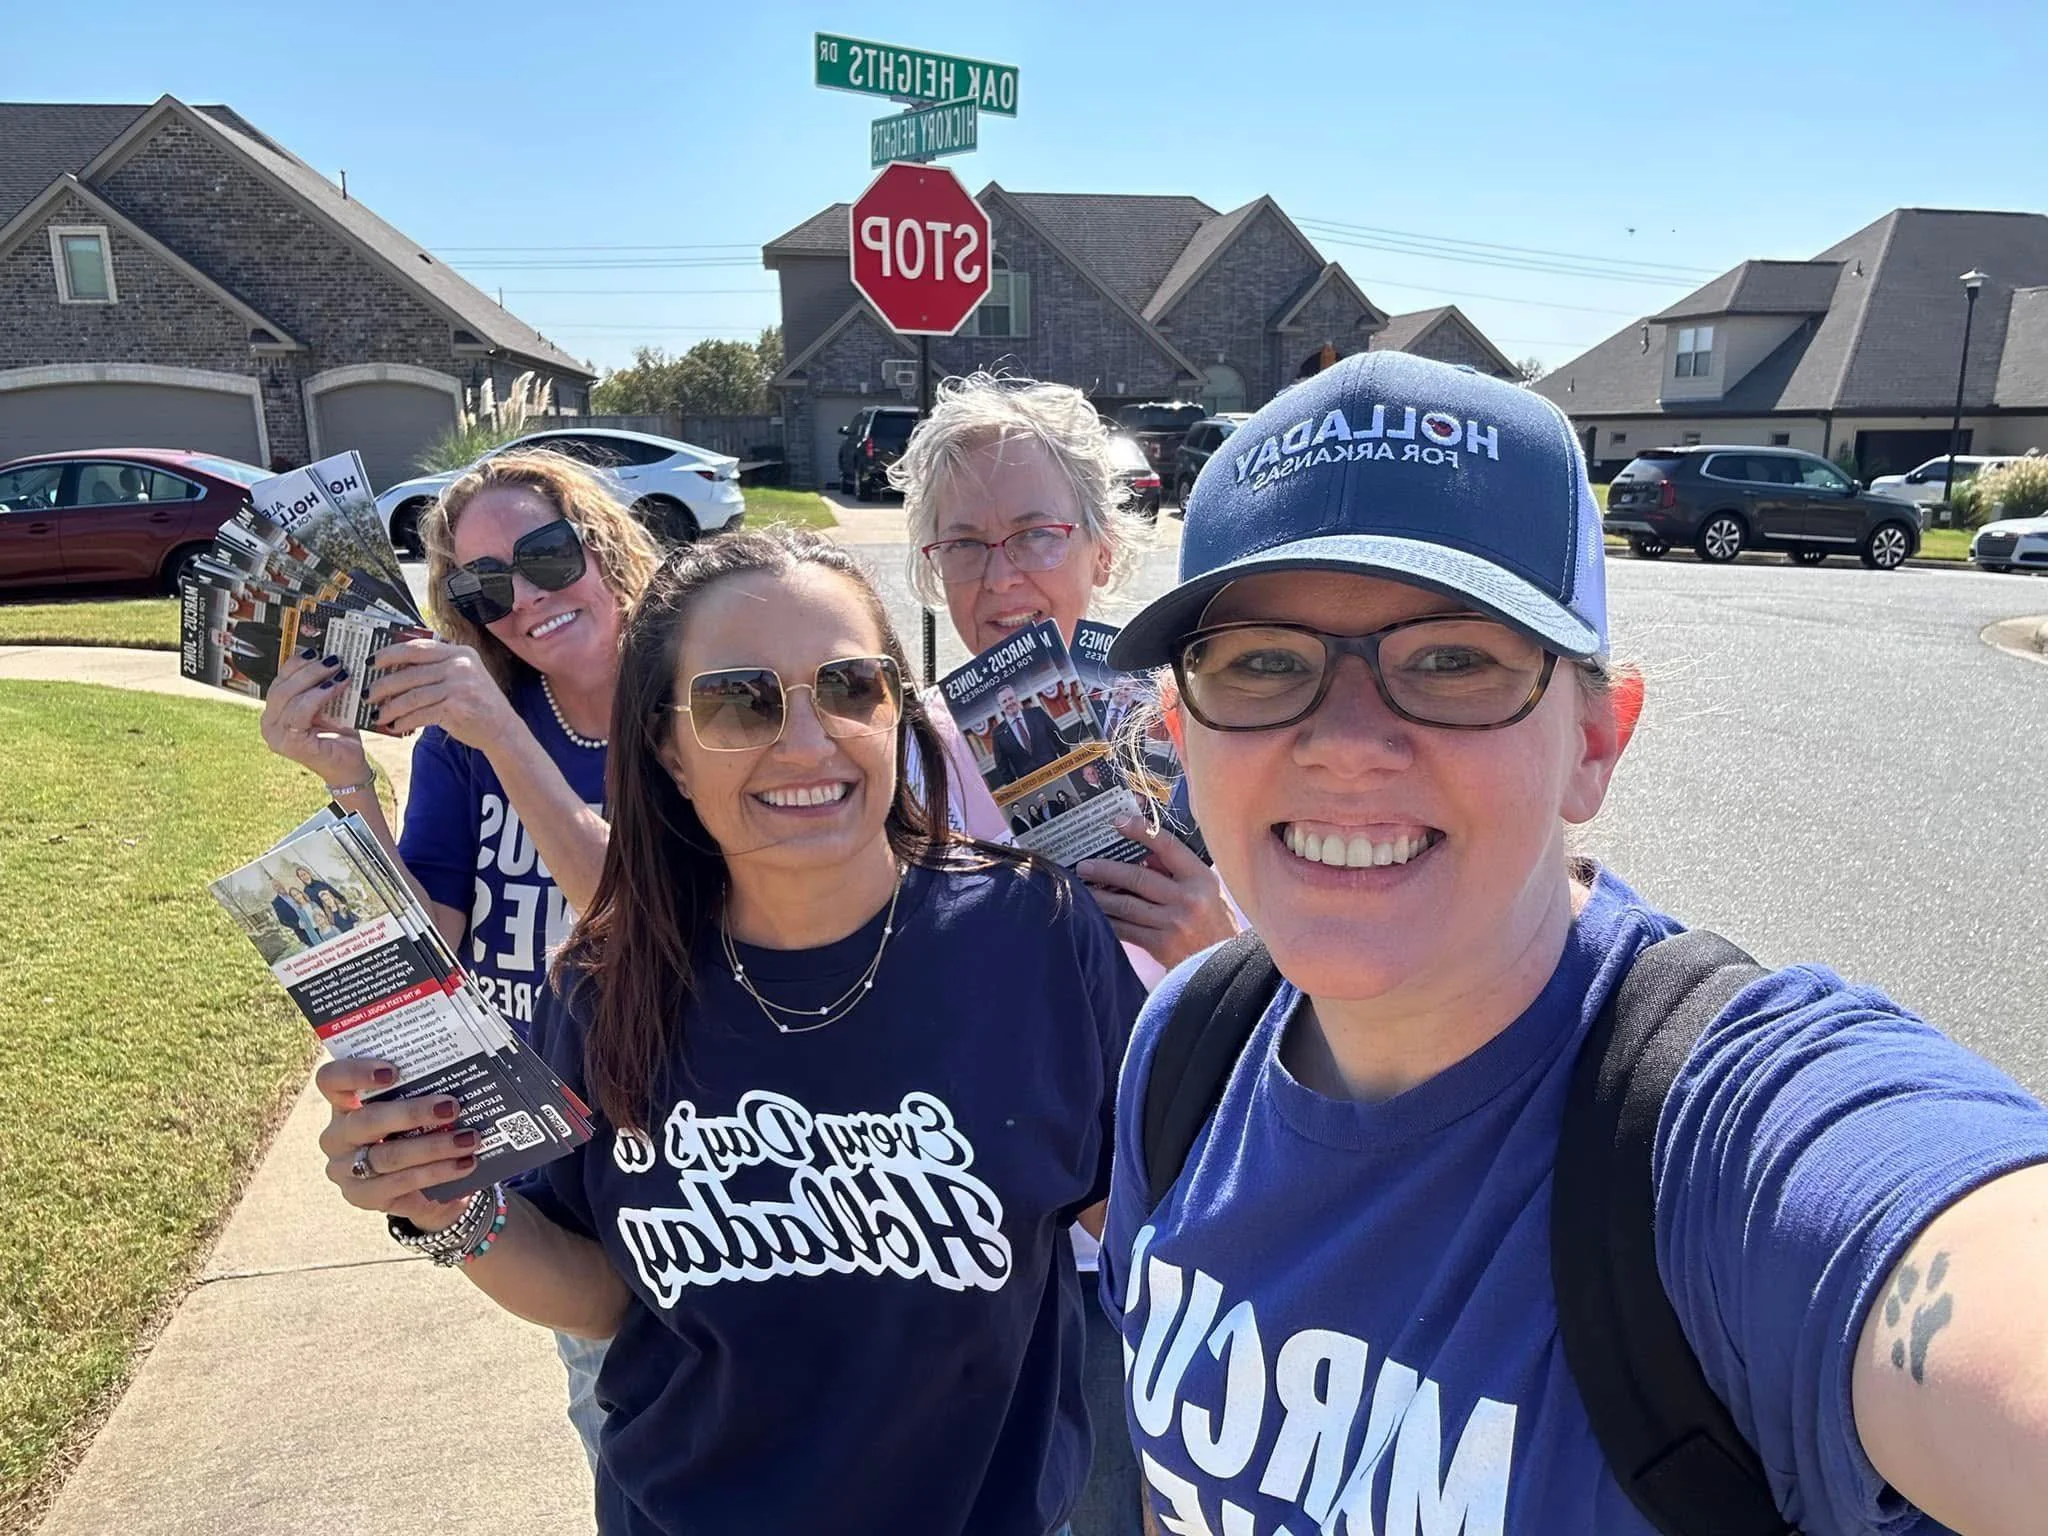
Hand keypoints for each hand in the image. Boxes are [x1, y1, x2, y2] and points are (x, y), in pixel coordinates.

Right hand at [259, 651, 371, 785]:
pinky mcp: (290, 744)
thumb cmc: (338, 736)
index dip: (295, 663)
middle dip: (308, 669)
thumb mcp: (326, 705)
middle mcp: (269, 724)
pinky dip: (320, 695)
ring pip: (289, 696)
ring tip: (339, 671)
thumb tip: (327, 655)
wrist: (349, 766)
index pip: (278, 681)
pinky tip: (337, 686)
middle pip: (281, 686)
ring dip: (316, 679)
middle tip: (333, 659)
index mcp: (274, 713)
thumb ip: (318, 685)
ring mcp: (276, 736)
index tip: (316, 651)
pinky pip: (301, 711)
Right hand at [316, 1057, 480, 1230]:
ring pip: (388, 1156)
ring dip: (434, 1147)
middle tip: (452, 1107)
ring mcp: (345, 1169)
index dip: (355, 1072)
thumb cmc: (413, 1132)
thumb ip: (423, 1092)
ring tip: (469, 1139)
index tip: (393, 1071)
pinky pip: (400, 1183)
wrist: (418, 1185)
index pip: (331, 1080)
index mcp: (344, 1103)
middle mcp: (337, 1136)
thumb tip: (463, 1078)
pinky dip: (437, 1172)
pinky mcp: (362, 1196)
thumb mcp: (412, 1109)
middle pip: (366, 1120)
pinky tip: (464, 1164)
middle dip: (412, 1113)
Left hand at [362, 638, 513, 746]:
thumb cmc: (477, 703)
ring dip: (390, 707)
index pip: (418, 648)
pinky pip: (420, 714)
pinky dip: (404, 721)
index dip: (390, 653)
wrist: (502, 728)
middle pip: (410, 673)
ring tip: (379, 715)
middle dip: (383, 685)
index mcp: (459, 653)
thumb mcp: (462, 676)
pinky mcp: (456, 708)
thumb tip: (395, 670)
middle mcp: (460, 666)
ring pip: (412, 696)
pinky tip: (395, 726)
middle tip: (368, 694)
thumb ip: (436, 668)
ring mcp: (459, 687)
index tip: (372, 662)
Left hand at [1077, 816, 1238, 970]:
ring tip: (1083, 888)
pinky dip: (1107, 921)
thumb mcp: (1205, 889)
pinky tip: (1094, 915)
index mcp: (1200, 878)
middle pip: (1138, 877)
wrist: (1226, 964)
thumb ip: (1177, 871)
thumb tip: (1140, 852)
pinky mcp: (1161, 945)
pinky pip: (1126, 930)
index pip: (1168, 846)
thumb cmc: (1214, 921)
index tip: (1118, 822)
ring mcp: (1173, 923)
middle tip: (1084, 866)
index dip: (1141, 831)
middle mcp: (1187, 899)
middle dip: (1106, 869)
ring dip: (1100, 895)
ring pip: (1126, 905)